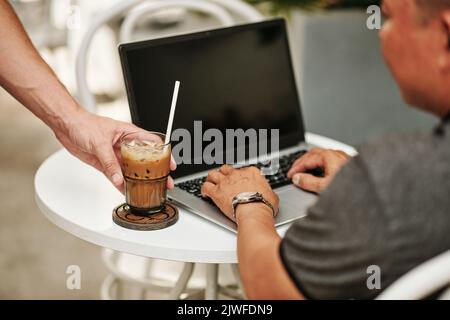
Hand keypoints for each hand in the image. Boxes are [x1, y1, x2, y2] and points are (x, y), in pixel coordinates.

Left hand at [53, 110, 175, 192]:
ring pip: (131, 170)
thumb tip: (119, 178)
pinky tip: (127, 191)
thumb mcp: (100, 143)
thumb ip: (110, 163)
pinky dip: (121, 184)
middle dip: (155, 171)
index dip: (163, 154)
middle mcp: (124, 145)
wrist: (66, 126)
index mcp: (129, 134)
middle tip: (164, 181)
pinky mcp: (106, 164)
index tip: (170, 164)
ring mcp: (116, 155)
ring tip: (148, 189)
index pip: (152, 143)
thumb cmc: (84, 124)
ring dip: (139, 180)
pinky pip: (116, 176)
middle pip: (144, 160)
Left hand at [201, 165, 278, 221]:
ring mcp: (225, 182)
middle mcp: (237, 174)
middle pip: (226, 169)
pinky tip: (204, 194)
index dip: (239, 176)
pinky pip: (205, 187)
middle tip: (223, 179)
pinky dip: (204, 190)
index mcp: (251, 172)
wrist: (254, 211)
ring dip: (211, 178)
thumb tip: (269, 196)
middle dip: (223, 174)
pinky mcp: (217, 192)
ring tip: (210, 183)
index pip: (243, 170)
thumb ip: (268, 192)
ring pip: (213, 174)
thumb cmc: (264, 205)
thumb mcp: (272, 196)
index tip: (239, 180)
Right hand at [287, 148, 350, 192]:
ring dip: (312, 161)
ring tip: (305, 169)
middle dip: (302, 161)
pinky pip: (331, 159)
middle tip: (294, 170)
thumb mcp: (324, 187)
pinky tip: (322, 170)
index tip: (290, 174)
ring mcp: (344, 157)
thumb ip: (308, 182)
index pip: (307, 159)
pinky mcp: (349, 163)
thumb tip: (297, 178)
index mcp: (329, 156)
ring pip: (323, 155)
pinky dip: (321, 163)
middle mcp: (337, 154)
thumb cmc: (352, 188)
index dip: (296, 167)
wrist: (371, 192)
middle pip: (314, 153)